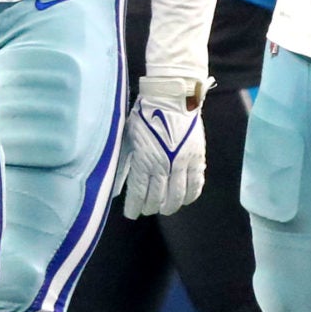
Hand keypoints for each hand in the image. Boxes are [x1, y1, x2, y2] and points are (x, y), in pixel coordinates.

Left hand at [121, 78, 207, 217]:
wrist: (171, 98)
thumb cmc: (144, 116)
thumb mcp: (127, 139)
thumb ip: (121, 166)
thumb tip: (113, 189)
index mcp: (144, 160)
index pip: (139, 194)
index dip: (134, 207)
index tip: (131, 213)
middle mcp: (164, 166)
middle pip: (158, 199)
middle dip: (151, 207)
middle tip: (147, 208)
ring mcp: (183, 163)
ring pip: (177, 196)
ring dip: (170, 206)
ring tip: (165, 207)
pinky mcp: (197, 158)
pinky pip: (196, 184)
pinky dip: (190, 196)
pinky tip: (184, 199)